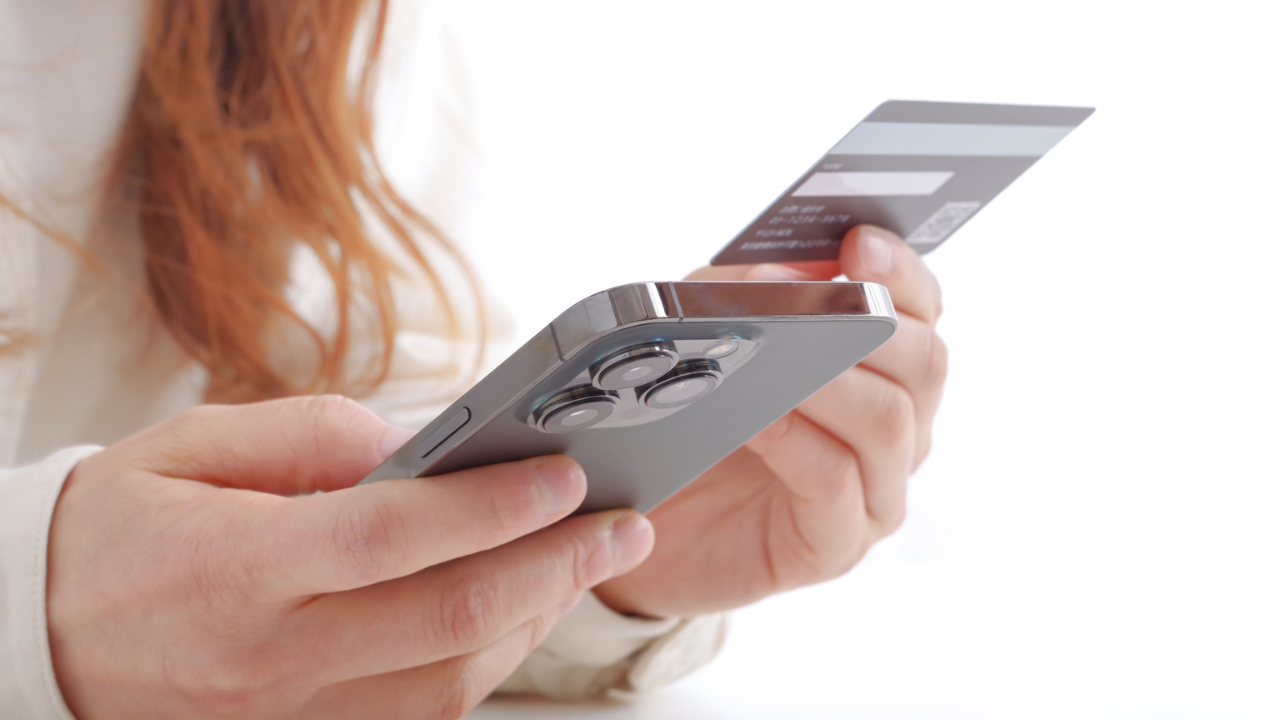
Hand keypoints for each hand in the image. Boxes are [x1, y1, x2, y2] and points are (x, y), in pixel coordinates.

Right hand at [47, 396, 652, 719]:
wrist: (38, 642)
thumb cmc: (117, 533)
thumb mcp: (190, 448)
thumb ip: (313, 437)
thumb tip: (424, 441)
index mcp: (240, 569)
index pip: (394, 535)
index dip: (494, 504)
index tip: (567, 474)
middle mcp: (275, 657)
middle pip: (449, 616)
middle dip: (558, 567)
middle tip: (626, 524)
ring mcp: (294, 716)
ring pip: (453, 678)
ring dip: (538, 617)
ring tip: (589, 560)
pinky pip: (424, 714)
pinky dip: (488, 663)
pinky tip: (522, 613)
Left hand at [593, 225, 944, 617]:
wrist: (644, 521)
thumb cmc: (689, 424)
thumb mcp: (707, 338)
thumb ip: (742, 295)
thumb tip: (777, 271)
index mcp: (880, 370)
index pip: (921, 311)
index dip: (900, 271)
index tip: (857, 242)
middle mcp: (896, 429)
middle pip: (924, 362)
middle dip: (874, 324)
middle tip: (821, 304)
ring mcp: (874, 491)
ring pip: (891, 422)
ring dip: (834, 381)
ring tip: (783, 357)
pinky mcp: (836, 544)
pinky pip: (837, 484)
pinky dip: (798, 442)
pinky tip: (758, 418)